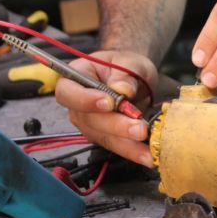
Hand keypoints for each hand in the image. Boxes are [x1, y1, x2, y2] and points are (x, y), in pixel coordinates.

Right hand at [55, 50, 157, 166]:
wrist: (137, 78)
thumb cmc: (128, 66)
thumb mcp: (130, 62)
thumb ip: (125, 73)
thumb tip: (123, 89)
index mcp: (76, 77)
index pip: (68, 92)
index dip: (85, 100)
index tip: (109, 103)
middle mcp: (77, 104)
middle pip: (88, 120)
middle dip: (116, 126)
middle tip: (139, 129)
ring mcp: (89, 123)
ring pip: (103, 137)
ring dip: (126, 145)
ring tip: (148, 149)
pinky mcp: (103, 136)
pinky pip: (115, 146)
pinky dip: (132, 151)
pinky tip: (147, 155)